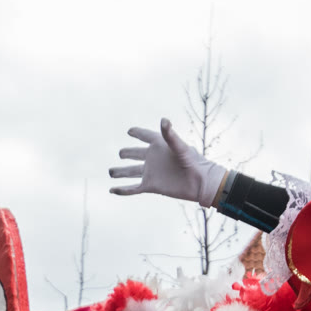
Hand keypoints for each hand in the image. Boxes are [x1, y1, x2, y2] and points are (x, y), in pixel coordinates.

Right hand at [109, 119, 227, 205]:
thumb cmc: (194, 162)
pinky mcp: (151, 186)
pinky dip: (123, 190)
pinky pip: (133, 188)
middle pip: (135, 154)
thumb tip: (163, 120)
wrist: (200, 183)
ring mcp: (151, 172)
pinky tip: (113, 190)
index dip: (137, 133)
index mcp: (159, 145)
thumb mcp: (180, 147)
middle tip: (121, 153)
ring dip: (120, 172)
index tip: (130, 131)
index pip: (145, 136)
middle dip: (126, 153)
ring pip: (131, 172)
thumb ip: (170, 135)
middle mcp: (153, 158)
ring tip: (110, 172)